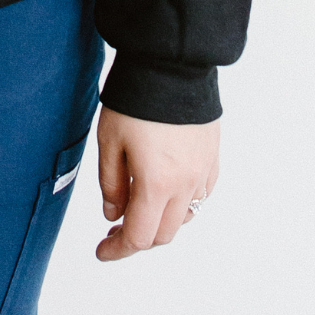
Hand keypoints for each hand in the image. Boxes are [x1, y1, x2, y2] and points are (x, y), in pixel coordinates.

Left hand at [94, 105, 219, 261]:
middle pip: (163, 233)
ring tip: (139, 205)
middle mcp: (185, 184)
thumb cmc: (135, 99)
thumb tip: (113, 214)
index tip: (102, 250)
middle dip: (138, 237)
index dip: (118, 250)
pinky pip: (200, 194)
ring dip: (161, 220)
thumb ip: (111, 183)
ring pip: (184, 216)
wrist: (170, 63)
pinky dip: (182, 202)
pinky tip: (165, 189)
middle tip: (115, 228)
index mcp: (156, 184)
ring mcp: (203, 171)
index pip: (139, 237)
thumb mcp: (109, 141)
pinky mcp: (212, 157)